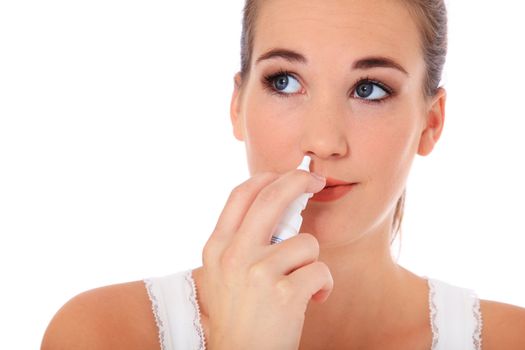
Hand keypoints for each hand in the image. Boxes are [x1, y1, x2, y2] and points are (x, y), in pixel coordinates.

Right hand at [201, 169, 332, 349]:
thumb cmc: (240, 315)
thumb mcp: (224, 274)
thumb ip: (240, 240)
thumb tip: (275, 203)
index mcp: (217, 247)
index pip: (241, 195)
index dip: (267, 177)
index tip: (285, 176)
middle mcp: (233, 255)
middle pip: (272, 198)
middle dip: (298, 180)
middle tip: (314, 179)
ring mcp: (258, 273)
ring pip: (306, 243)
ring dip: (311, 262)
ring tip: (300, 284)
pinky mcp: (284, 293)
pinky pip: (320, 270)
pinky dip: (323, 285)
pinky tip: (313, 299)